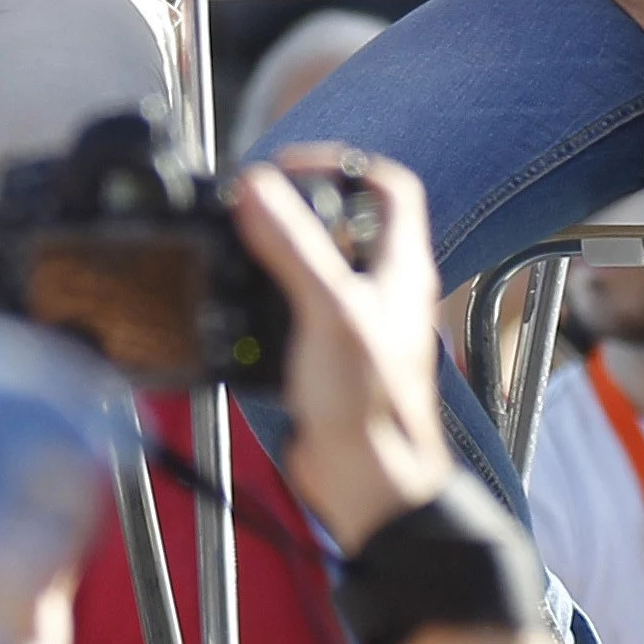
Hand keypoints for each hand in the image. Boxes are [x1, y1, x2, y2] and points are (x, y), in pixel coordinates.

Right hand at [231, 150, 453, 545]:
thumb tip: (257, 190)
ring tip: (243, 249)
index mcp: (401, 268)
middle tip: (254, 207)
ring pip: (319, 264)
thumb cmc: (373, 405)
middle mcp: (384, 290)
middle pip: (346, 221)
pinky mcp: (328, 354)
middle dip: (297, 206)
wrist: (369, 480)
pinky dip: (266, 297)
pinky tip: (242, 306)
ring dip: (279, 251)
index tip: (289, 169)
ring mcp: (357, 323)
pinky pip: (296, 308)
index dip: (341, 163)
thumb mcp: (329, 310)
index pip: (389, 187)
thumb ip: (294, 246)